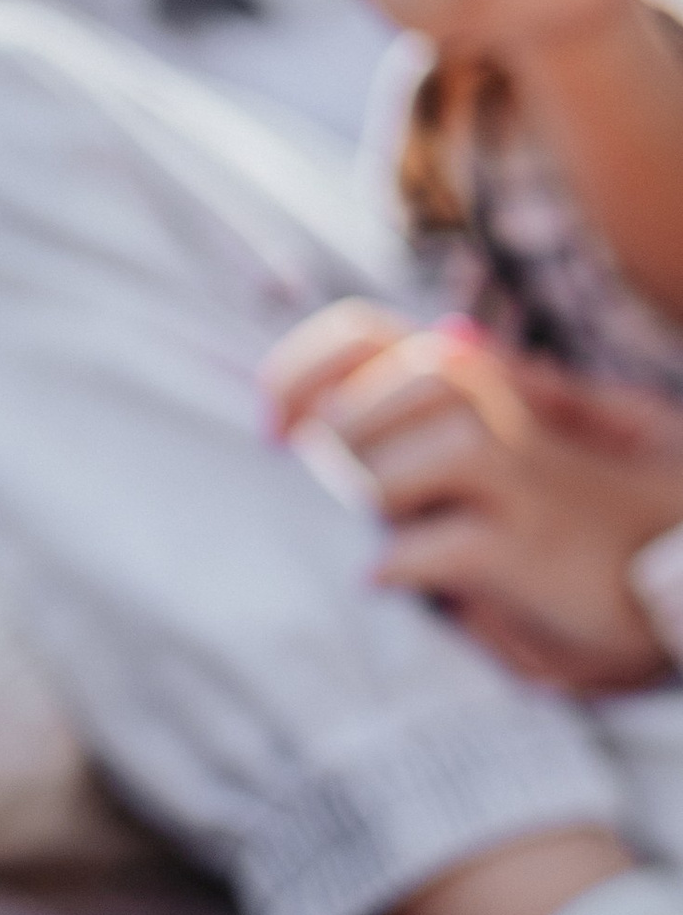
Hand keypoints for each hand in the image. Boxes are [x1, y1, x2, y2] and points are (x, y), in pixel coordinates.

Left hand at [266, 309, 682, 690]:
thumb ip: (430, 413)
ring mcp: (521, 483)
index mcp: (486, 386)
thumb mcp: (509, 441)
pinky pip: (431, 548)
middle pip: (389, 387)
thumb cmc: (575, 513)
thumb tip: (311, 410)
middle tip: (351, 487)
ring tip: (390, 528)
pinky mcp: (525, 550)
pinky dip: (397, 565)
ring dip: (374, 495)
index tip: (271, 422)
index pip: (369, 335)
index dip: (302, 368)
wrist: (677, 572)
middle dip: (344, 440)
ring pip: (406, 461)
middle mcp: (506, 417)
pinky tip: (387, 579)